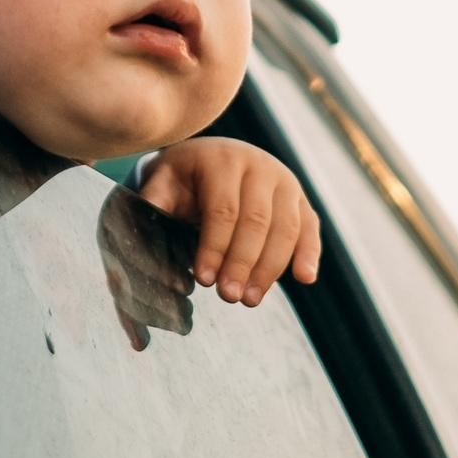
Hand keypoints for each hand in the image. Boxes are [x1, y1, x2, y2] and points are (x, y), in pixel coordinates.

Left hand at [135, 137, 322, 305]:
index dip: (214, 247)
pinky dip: (310, 253)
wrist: (213, 158)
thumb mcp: (165, 180)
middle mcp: (260, 166)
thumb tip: (148, 215)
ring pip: (286, 228)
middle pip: (257, 221)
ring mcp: (285, 182)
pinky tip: (304, 278)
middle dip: (242, 263)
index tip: (203, 280)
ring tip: (251, 300)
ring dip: (270, 268)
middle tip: (229, 297)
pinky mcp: (300, 200)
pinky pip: (310, 227)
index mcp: (223, 160)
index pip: (223, 209)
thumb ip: (157, 197)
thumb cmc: (184, 177)